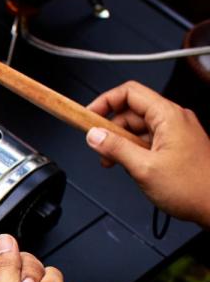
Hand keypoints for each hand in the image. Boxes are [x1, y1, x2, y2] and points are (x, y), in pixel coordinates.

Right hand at [85, 81, 209, 227]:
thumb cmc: (193, 188)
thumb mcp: (144, 168)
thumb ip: (115, 148)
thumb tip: (94, 135)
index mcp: (168, 116)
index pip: (129, 93)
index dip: (104, 101)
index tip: (87, 116)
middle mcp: (174, 119)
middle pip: (130, 111)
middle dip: (110, 128)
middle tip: (98, 147)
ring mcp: (175, 132)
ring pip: (137, 127)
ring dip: (120, 142)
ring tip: (113, 162)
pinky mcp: (175, 145)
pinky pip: (147, 139)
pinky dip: (132, 149)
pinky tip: (127, 165)